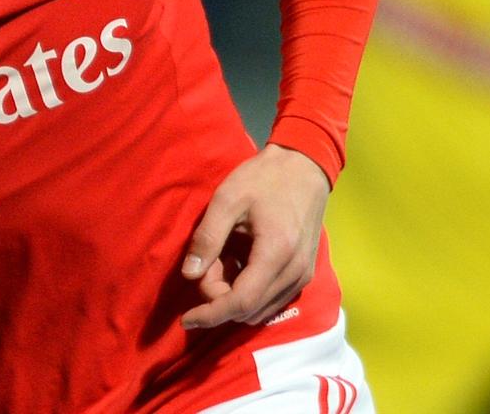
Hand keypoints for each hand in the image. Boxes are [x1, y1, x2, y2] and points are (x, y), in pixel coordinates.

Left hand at [180, 144, 330, 329]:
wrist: (304, 168)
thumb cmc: (263, 179)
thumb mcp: (226, 200)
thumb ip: (207, 238)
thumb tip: (189, 275)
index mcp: (277, 254)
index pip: (241, 302)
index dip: (211, 315)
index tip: (185, 319)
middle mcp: (295, 273)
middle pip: (249, 309)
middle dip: (218, 298)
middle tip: (205, 263)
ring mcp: (303, 276)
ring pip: (260, 309)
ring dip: (233, 296)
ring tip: (220, 259)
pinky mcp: (303, 274)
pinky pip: (271, 298)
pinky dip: (248, 291)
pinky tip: (236, 263)